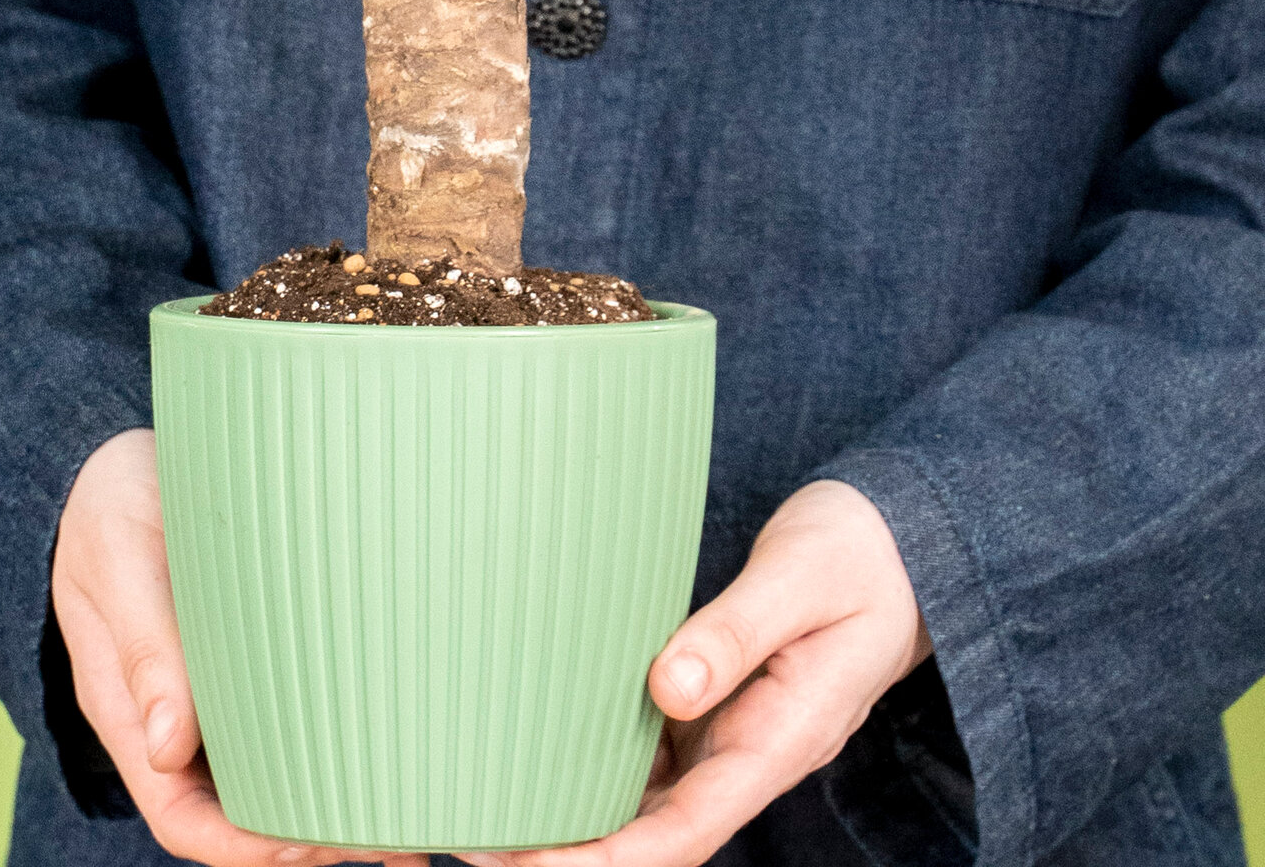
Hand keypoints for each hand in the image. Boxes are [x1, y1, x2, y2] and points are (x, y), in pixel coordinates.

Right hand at [52, 428, 427, 866]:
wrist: (114, 460)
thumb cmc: (110, 503)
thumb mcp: (117, 559)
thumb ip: (143, 646)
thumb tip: (170, 748)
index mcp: (130, 710)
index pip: (181, 814)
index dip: (245, 846)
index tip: (309, 846)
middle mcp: (174, 714)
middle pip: (239, 809)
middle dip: (310, 838)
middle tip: (391, 840)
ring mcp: (213, 685)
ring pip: (272, 767)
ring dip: (335, 797)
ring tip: (414, 817)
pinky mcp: (246, 648)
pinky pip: (290, 709)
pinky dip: (338, 736)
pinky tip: (394, 741)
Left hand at [455, 479, 929, 866]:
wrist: (902, 544)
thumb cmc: (858, 553)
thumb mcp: (801, 578)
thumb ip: (736, 632)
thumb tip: (669, 688)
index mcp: (783, 739)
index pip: (686, 829)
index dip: (608, 856)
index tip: (535, 862)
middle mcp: (751, 751)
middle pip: (654, 831)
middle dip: (570, 849)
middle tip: (477, 842)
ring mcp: (733, 731)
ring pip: (647, 797)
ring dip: (575, 813)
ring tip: (488, 808)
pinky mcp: (718, 701)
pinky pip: (653, 751)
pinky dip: (595, 762)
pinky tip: (542, 752)